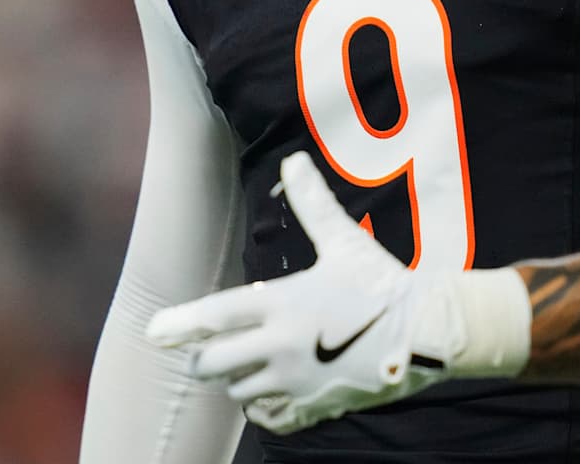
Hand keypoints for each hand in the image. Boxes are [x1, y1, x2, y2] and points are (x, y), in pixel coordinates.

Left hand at [145, 153, 459, 434]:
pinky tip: (271, 391)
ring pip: (238, 392)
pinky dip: (262, 407)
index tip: (153, 332)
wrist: (426, 332)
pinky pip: (269, 418)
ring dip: (234, 379)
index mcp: (282, 304)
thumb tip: (294, 162)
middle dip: (202, 356)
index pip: (215, 317)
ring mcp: (296, 382)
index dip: (180, 324)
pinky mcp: (314, 406)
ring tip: (246, 364)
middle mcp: (280, 347)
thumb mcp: (345, 240)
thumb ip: (313, 204)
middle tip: (206, 348)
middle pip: (212, 364)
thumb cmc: (382, 282)